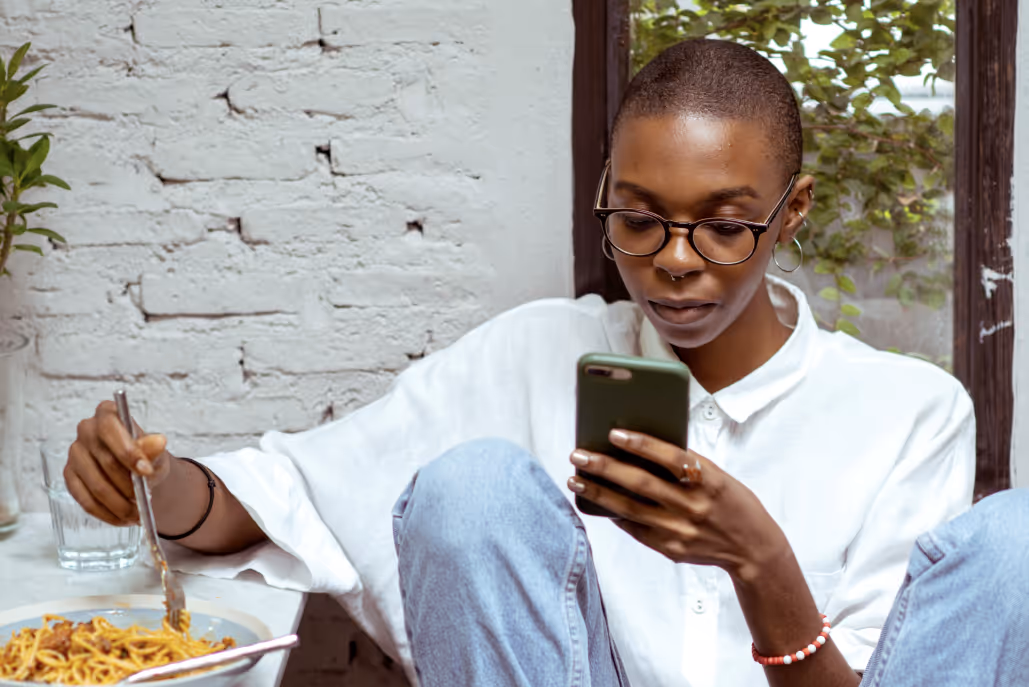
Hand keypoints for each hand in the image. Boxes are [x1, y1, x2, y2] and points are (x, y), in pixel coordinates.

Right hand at [65, 401, 169, 526]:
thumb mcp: (157, 452)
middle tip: (145, 500)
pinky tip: (123, 518)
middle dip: (128, 485)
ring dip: (120, 504)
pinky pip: (86, 500)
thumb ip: (155, 449)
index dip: (128, 451)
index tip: (146, 471)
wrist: (139, 470)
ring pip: (96, 485)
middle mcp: (86, 430)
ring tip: (138, 514)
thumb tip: (157, 442)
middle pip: (105, 461)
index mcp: (107, 414)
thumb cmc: (147, 455)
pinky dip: (107, 513)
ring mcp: (75, 454)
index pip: (111, 429)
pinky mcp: (70, 476)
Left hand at [568, 429, 788, 581]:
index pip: (671, 457)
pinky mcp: (671, 549)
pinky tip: (595, 502)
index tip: (614, 433)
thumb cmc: (732, 501)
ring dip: (599, 493)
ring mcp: (680, 531)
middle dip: (605, 467)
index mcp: (710, 480)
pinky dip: (614, 514)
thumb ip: (685, 464)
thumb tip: (639, 446)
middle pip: (641, 484)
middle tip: (578, 454)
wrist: (753, 548)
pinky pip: (635, 529)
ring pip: (630, 509)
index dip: (642, 444)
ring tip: (576, 479)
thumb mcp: (717, 476)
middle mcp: (694, 506)